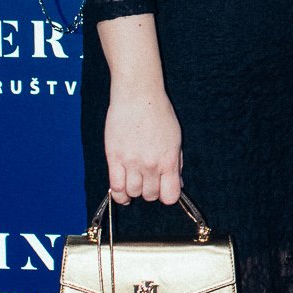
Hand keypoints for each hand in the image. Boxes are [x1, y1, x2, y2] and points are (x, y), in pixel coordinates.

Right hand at [104, 88, 182, 203]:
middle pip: (150, 195)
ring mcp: (132, 162)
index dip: (167, 196)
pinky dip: (118, 194)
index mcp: (169, 160)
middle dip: (150, 191)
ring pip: (133, 193)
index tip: (163, 190)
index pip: (170, 196)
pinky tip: (121, 192)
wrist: (138, 96)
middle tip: (147, 181)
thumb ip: (176, 163)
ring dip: (134, 191)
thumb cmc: (158, 112)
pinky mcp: (114, 157)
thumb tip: (178, 182)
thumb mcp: (175, 139)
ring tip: (134, 181)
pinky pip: (115, 186)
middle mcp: (151, 165)